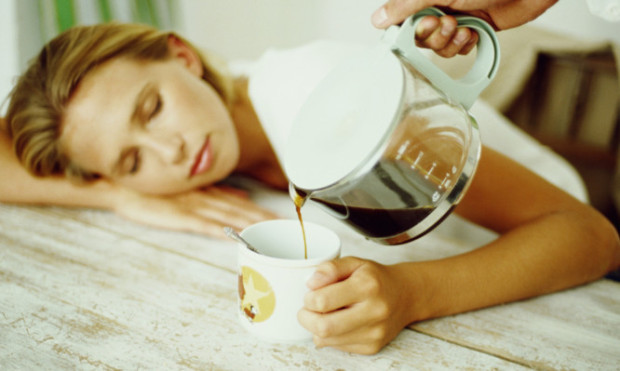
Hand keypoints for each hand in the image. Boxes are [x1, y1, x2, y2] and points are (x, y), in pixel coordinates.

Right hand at [113, 184, 277, 237]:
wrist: (126, 187)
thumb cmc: (157, 190)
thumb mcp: (193, 187)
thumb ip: (219, 191)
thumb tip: (243, 195)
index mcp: (210, 192)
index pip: (243, 203)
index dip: (263, 210)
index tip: (283, 218)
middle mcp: (207, 198)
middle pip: (241, 210)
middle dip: (265, 219)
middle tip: (287, 228)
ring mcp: (194, 207)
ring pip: (228, 217)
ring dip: (250, 225)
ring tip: (271, 233)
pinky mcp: (180, 217)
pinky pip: (204, 225)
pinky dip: (221, 231)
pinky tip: (234, 238)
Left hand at [298, 257, 414, 354]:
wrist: (405, 295)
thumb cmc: (375, 278)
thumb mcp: (354, 262)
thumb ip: (330, 268)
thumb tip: (310, 283)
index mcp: (367, 286)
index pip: (322, 301)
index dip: (308, 299)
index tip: (310, 295)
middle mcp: (374, 311)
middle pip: (323, 327)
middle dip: (306, 318)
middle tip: (307, 309)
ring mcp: (374, 332)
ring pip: (327, 340)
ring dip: (316, 328)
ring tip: (323, 314)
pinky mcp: (372, 346)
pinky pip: (337, 346)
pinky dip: (330, 336)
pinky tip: (338, 323)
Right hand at [372, 0, 556, 56]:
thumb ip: (406, 6)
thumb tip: (378, 18)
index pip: (401, 19)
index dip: (409, 29)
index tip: (421, 27)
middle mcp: (437, 6)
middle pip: (419, 37)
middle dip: (434, 36)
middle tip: (447, 22)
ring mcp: (455, 18)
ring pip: (438, 47)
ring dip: (450, 42)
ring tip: (464, 27)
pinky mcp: (472, 30)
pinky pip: (458, 49)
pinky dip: (465, 44)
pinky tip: (474, 32)